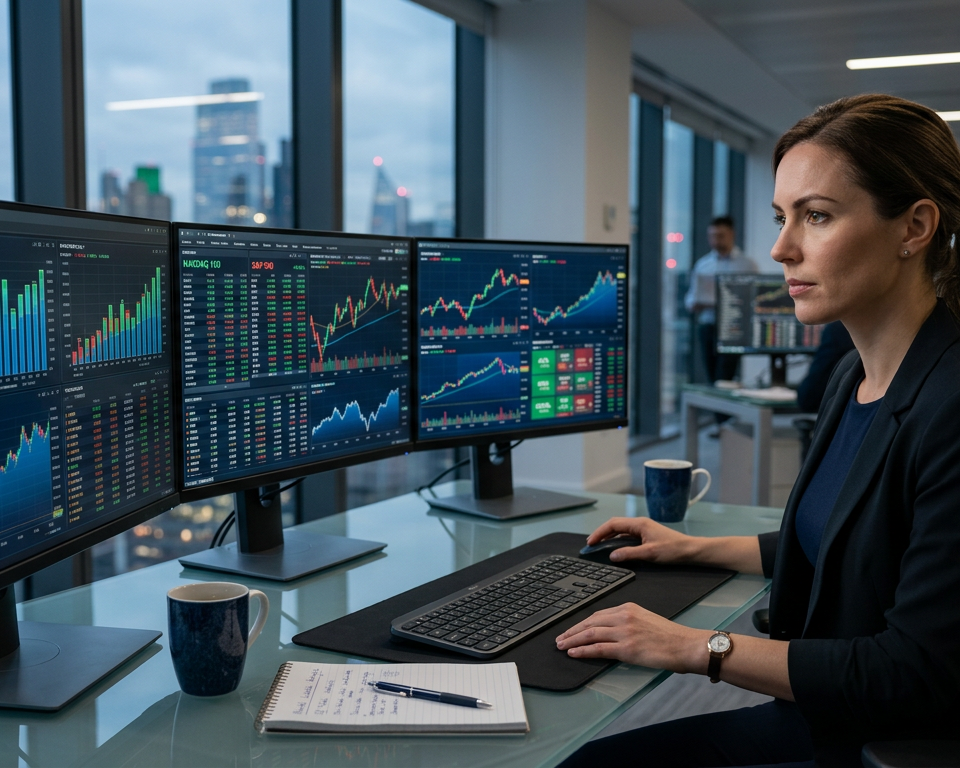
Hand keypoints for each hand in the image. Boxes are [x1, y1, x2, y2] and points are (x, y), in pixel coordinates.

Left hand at [555, 603, 703, 671]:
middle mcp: (624, 616)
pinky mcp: (627, 648)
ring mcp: (624, 632)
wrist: (686, 645)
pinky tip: (574, 653)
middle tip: (559, 638)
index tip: (571, 629)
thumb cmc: (671, 637)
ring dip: (573, 640)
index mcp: (628, 608)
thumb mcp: (646, 620)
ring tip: (561, 646)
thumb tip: (611, 634)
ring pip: (590, 634)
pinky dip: (583, 650)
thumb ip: (628, 623)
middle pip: (590, 622)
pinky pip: (598, 649)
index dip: (582, 623)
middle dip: (572, 631)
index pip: (598, 615)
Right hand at [586, 517, 699, 563]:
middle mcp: (639, 524)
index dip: (600, 532)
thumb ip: (629, 554)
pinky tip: (615, 548)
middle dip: (602, 533)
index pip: (613, 525)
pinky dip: (618, 541)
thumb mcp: (649, 553)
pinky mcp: (646, 536)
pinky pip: (627, 536)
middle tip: (591, 544)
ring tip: (599, 546)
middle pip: (615, 525)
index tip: (591, 542)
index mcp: (639, 524)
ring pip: (621, 531)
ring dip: (609, 537)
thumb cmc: (673, 550)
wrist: (690, 550)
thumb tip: (612, 556)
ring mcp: (643, 530)